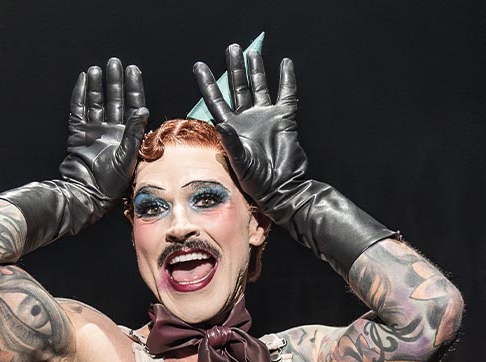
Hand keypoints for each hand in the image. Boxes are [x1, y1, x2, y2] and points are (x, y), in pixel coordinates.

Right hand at [59, 57, 149, 201]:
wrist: (86, 194)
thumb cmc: (111, 183)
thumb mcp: (128, 157)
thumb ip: (133, 132)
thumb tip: (143, 110)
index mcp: (127, 136)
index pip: (133, 106)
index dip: (133, 88)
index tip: (133, 70)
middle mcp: (112, 131)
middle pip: (115, 100)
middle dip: (115, 81)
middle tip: (115, 63)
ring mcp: (94, 131)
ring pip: (96, 102)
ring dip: (97, 85)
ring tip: (98, 69)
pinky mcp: (78, 133)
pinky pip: (78, 109)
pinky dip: (80, 94)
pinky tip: (83, 80)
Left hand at [193, 45, 305, 219]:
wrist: (282, 188)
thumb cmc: (256, 181)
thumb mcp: (238, 162)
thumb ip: (230, 142)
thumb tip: (221, 123)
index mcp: (231, 127)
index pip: (216, 99)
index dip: (207, 83)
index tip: (199, 65)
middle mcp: (247, 119)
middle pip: (238, 87)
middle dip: (235, 68)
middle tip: (232, 48)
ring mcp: (266, 117)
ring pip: (259, 87)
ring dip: (256, 70)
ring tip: (251, 52)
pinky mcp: (284, 119)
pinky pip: (286, 94)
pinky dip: (286, 79)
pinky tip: (285, 64)